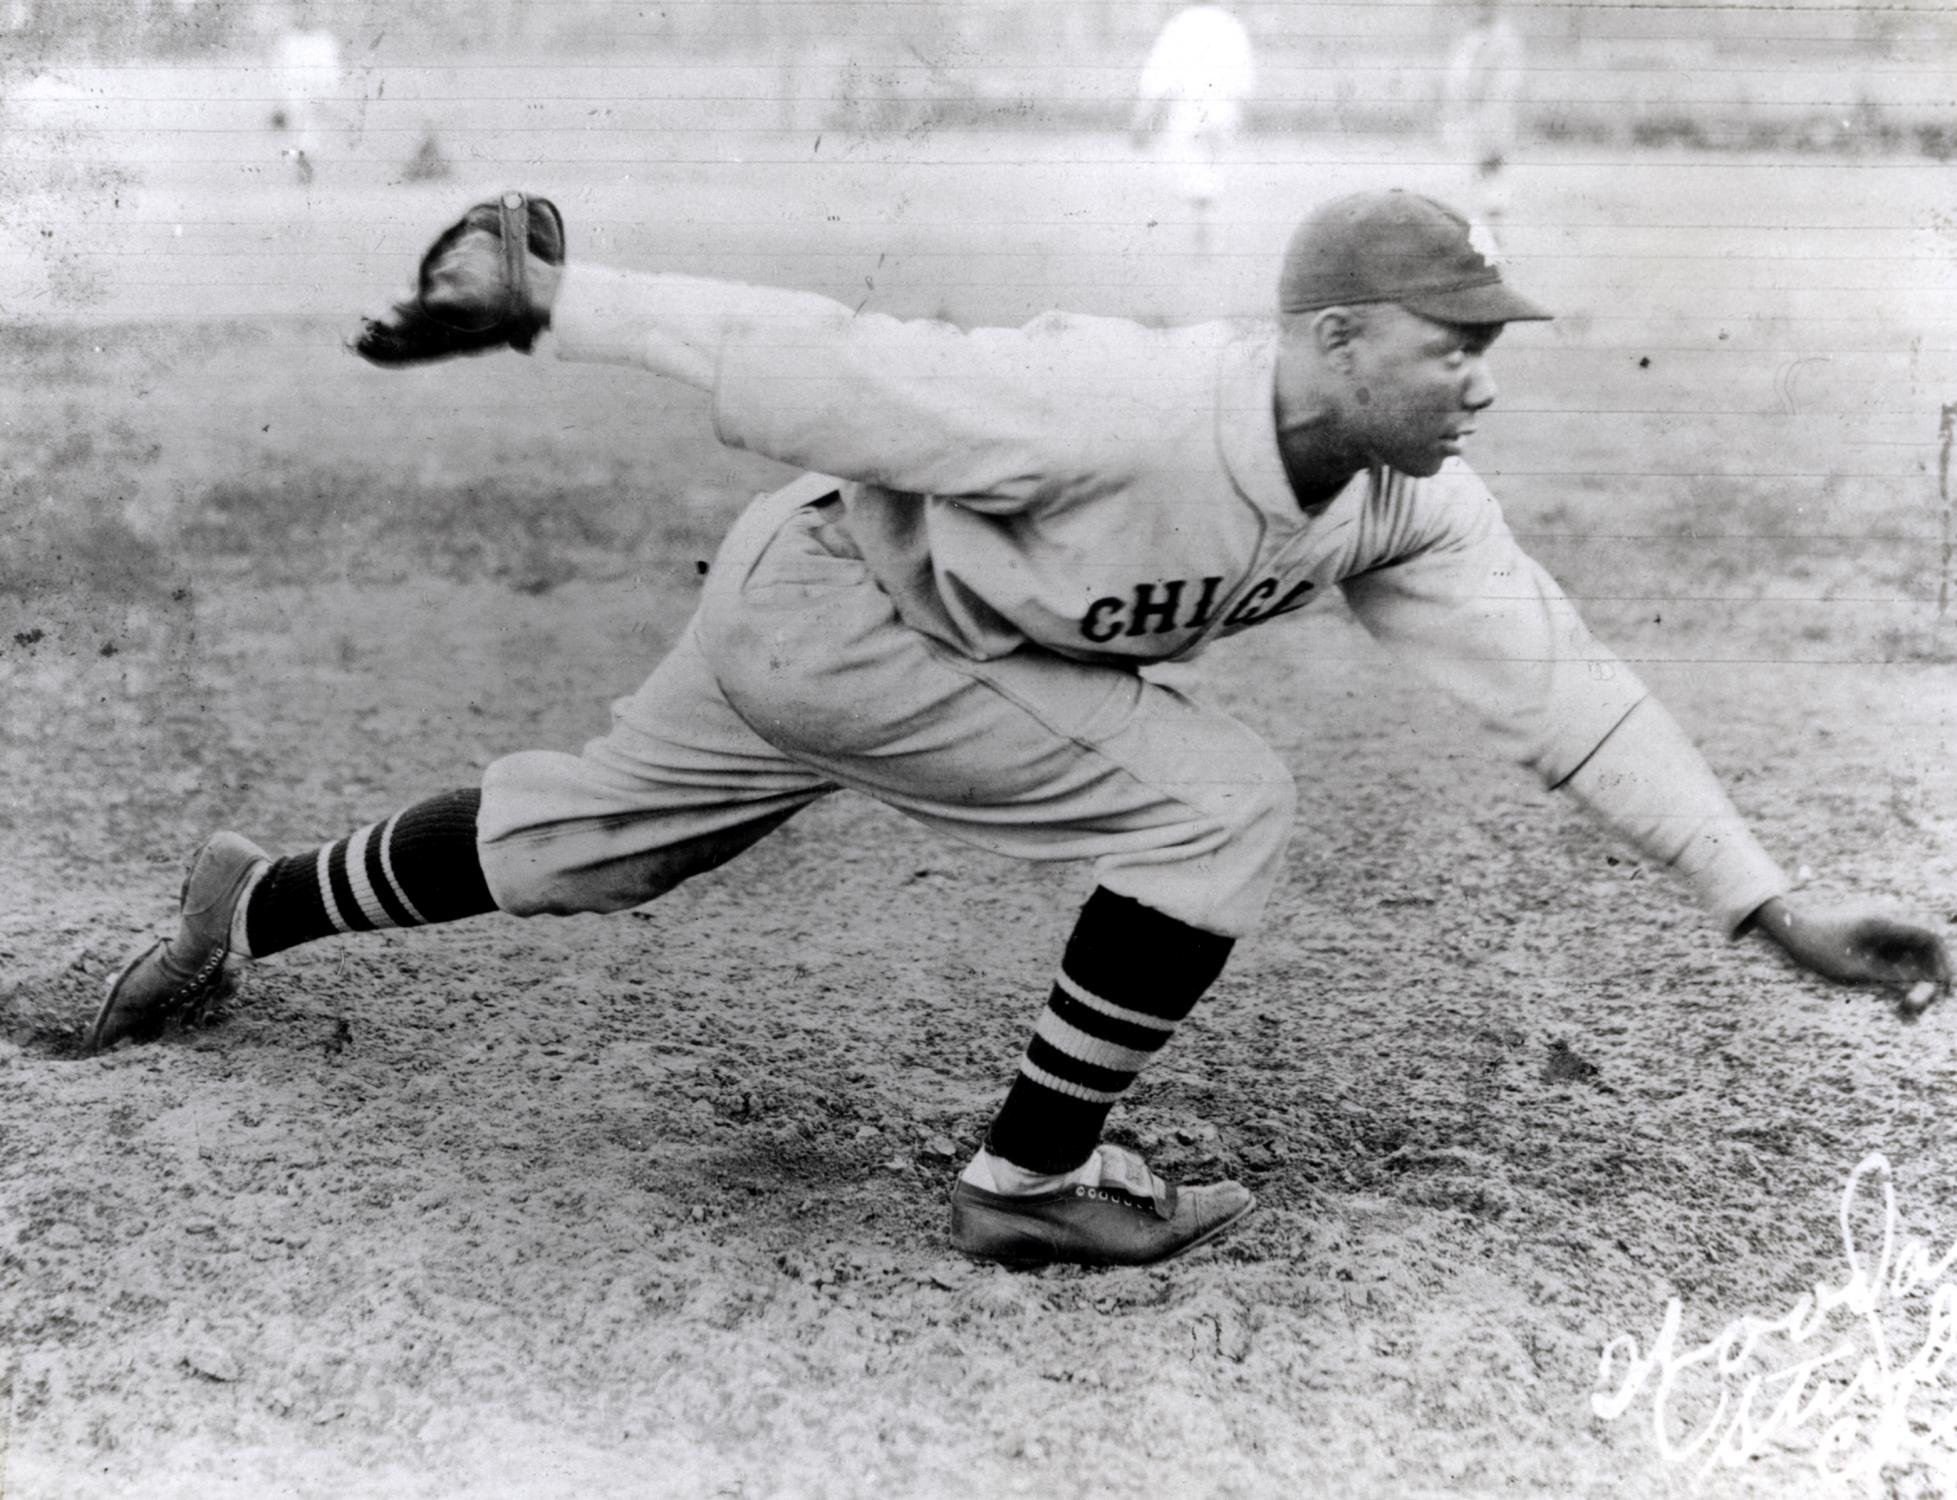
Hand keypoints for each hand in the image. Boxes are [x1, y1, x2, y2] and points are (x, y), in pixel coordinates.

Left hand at [1745, 896, 1951, 1015]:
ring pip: (1910, 947)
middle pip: (1925, 942)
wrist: (1786, 926)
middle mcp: (1886, 916)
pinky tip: (1890, 988)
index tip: (1942, 986)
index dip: (1943, 962)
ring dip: (1915, 972)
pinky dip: (1899, 967)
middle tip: (1920, 1001)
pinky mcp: (1870, 928)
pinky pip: (1894, 947)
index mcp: (1884, 922)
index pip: (1930, 937)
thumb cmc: (1815, 948)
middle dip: (1930, 971)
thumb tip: (1923, 987)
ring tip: (1905, 1002)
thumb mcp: (1854, 971)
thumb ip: (1892, 978)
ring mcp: (1878, 920)